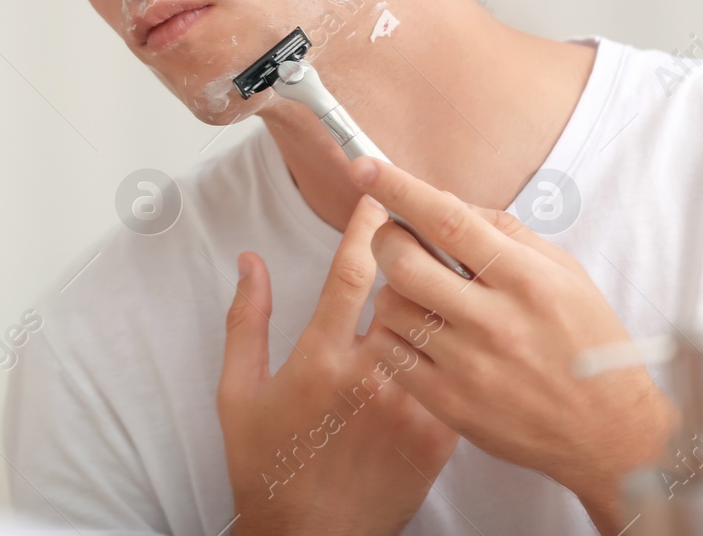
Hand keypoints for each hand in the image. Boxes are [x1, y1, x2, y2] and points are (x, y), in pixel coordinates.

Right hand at [218, 194, 458, 535]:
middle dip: (416, 252)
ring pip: (439, 330)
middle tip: (424, 224)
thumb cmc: (267, 462)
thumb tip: (251, 262)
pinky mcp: (437, 436)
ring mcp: (409, 406)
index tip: (377, 200)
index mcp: (319, 358)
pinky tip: (463, 332)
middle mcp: (368, 377)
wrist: (311, 535)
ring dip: (442, 296)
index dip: (366, 229)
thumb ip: (246, 319)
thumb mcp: (238, 389)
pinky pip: (457, 375)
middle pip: (407, 292)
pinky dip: (459, 348)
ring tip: (451, 269)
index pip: (350, 274)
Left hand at [352, 157, 676, 534]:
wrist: (612, 435)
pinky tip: (420, 334)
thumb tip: (441, 200)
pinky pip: (389, 352)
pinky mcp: (449, 403)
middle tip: (397, 239)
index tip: (365, 167)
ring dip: (393, 291)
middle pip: (402, 262)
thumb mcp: (564, 274)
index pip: (448, 221)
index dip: (399, 189)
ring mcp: (469, 366)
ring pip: (389, 305)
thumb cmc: (588, 344)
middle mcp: (495, 321)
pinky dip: (394, 334)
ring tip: (423, 297)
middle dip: (386, 239)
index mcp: (527, 280)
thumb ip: (504, 231)